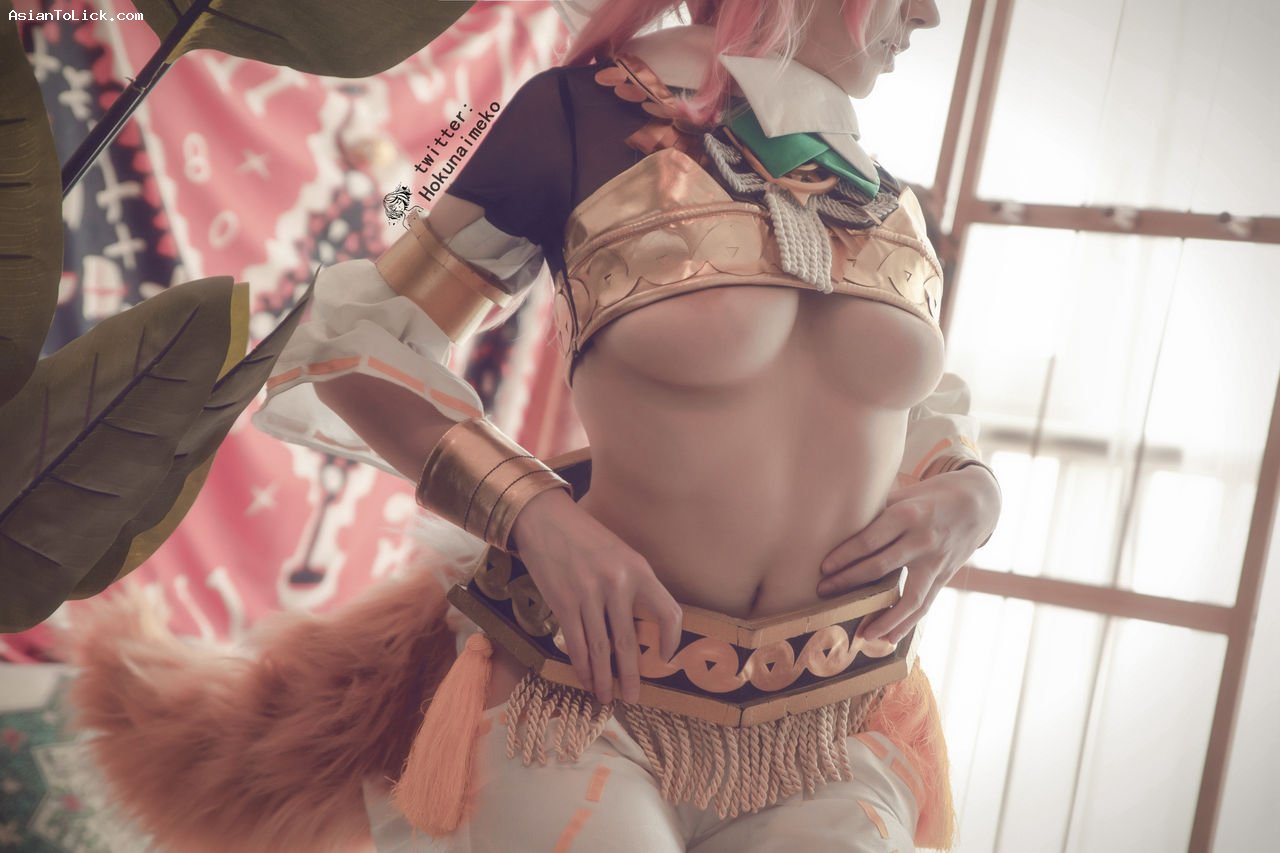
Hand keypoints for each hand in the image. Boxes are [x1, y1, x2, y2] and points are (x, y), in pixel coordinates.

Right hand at [510, 490, 683, 704]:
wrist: (545, 519)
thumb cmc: (585, 538)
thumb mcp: (620, 554)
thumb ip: (633, 585)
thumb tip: (641, 626)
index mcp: (639, 570)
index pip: (669, 612)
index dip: (671, 640)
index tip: (665, 659)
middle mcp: (617, 584)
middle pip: (629, 642)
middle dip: (630, 676)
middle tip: (631, 698)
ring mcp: (589, 594)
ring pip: (600, 648)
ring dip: (602, 678)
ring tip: (605, 697)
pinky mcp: (564, 602)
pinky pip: (577, 642)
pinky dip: (581, 665)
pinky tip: (584, 677)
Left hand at [816, 465, 1000, 644]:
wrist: (979, 503)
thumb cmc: (930, 495)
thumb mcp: (905, 493)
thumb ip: (877, 510)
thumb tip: (837, 522)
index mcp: (908, 515)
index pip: (870, 540)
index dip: (845, 555)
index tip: (823, 568)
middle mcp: (922, 540)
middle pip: (881, 567)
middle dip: (849, 581)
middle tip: (822, 592)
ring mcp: (936, 562)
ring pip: (909, 597)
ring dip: (884, 617)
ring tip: (861, 633)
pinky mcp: (944, 577)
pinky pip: (925, 605)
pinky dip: (906, 624)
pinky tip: (888, 638)